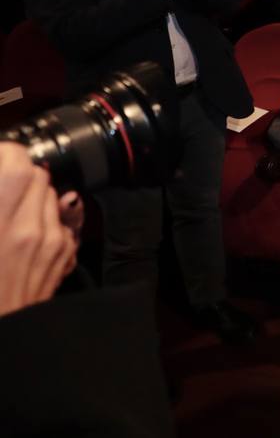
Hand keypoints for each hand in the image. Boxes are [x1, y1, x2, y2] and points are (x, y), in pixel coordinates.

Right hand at [0, 144, 78, 316]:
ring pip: (51, 191)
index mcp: (0, 220)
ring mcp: (52, 239)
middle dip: (16, 172)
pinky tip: (22, 230)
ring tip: (7, 208)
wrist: (3, 335)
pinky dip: (43, 214)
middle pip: (35, 172)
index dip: (4, 154)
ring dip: (31, 193)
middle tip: (1, 185)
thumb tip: (4, 178)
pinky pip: (60, 216)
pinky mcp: (63, 251)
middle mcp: (29, 227)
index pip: (15, 160)